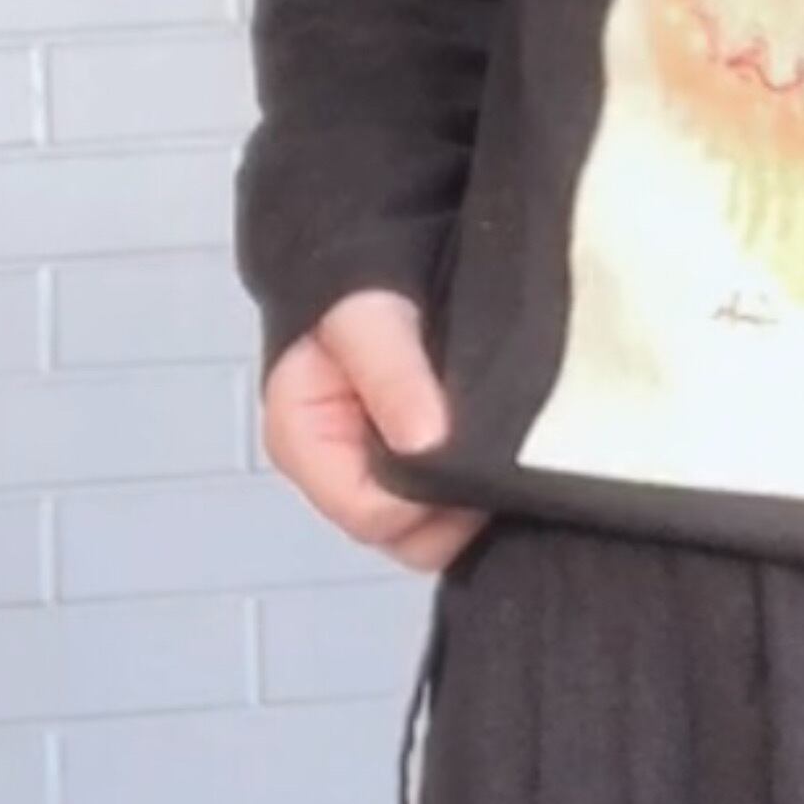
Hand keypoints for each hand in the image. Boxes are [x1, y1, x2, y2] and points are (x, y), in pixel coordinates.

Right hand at [261, 290, 486, 575]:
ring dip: (471, 498)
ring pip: (435, 534)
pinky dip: (482, 490)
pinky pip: (455, 512)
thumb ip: (392, 378)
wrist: (382, 266)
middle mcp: (340, 471)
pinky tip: (497, 448)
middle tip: (486, 445)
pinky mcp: (418, 473)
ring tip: (493, 438)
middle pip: (407, 537)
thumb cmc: (356, 292)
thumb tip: (425, 442)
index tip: (458, 447)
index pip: (370, 514)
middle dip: (452, 505)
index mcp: (305, 442)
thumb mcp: (367, 317)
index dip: (423, 494)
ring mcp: (381, 478)